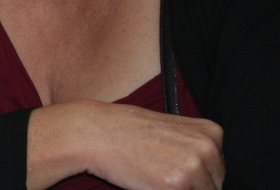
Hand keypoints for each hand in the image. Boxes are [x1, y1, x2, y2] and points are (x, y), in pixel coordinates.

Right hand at [27, 100, 223, 188]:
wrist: (94, 131)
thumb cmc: (127, 130)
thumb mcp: (171, 129)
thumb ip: (195, 148)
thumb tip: (208, 178)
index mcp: (211, 132)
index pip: (218, 171)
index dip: (196, 176)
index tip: (172, 168)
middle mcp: (208, 149)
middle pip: (214, 186)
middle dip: (190, 187)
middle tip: (158, 172)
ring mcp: (195, 168)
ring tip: (152, 176)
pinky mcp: (177, 185)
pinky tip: (147, 182)